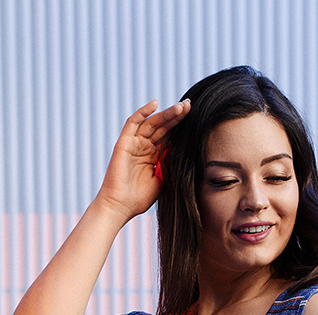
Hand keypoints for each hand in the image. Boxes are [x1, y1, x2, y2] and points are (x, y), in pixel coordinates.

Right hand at [95, 98, 189, 223]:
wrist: (120, 207)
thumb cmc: (140, 198)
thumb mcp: (162, 179)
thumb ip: (170, 163)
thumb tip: (184, 148)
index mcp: (154, 155)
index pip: (169, 135)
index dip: (180, 126)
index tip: (196, 116)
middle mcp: (144, 146)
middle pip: (162, 126)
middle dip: (176, 116)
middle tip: (189, 105)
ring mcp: (134, 143)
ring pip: (152, 122)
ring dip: (166, 114)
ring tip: (181, 107)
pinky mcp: (124, 143)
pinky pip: (133, 122)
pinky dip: (143, 112)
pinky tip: (155, 103)